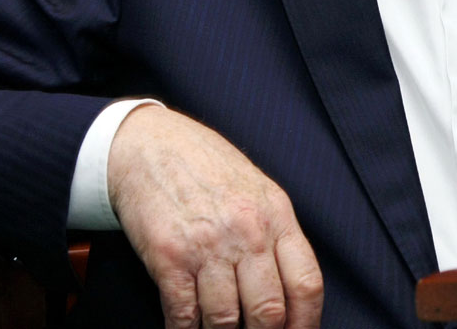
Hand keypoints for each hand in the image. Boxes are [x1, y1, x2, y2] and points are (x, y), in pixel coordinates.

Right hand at [107, 105, 322, 328]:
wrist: (150, 144)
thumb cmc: (205, 168)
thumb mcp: (256, 191)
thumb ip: (275, 236)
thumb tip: (290, 293)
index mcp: (276, 216)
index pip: (306, 284)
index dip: (306, 324)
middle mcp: (247, 231)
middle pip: (268, 312)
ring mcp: (208, 245)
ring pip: (225, 321)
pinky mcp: (169, 257)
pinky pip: (184, 315)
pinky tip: (185, 328)